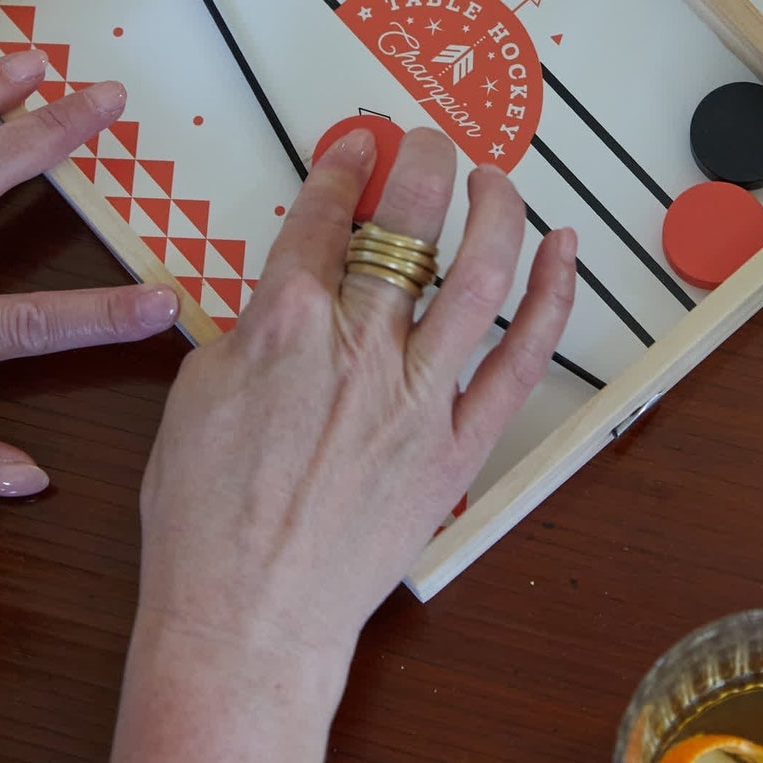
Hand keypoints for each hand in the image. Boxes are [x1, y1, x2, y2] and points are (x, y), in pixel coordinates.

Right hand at [137, 123, 576, 665]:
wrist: (246, 619)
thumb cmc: (205, 521)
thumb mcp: (197, 395)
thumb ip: (250, 331)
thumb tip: (284, 299)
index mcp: (282, 324)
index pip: (323, 217)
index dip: (343, 168)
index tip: (357, 148)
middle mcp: (358, 346)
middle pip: (408, 225)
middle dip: (423, 164)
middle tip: (426, 143)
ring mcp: (417, 395)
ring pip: (479, 274)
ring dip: (494, 209)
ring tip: (493, 179)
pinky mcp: (458, 445)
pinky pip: (522, 358)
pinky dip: (552, 297)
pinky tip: (564, 251)